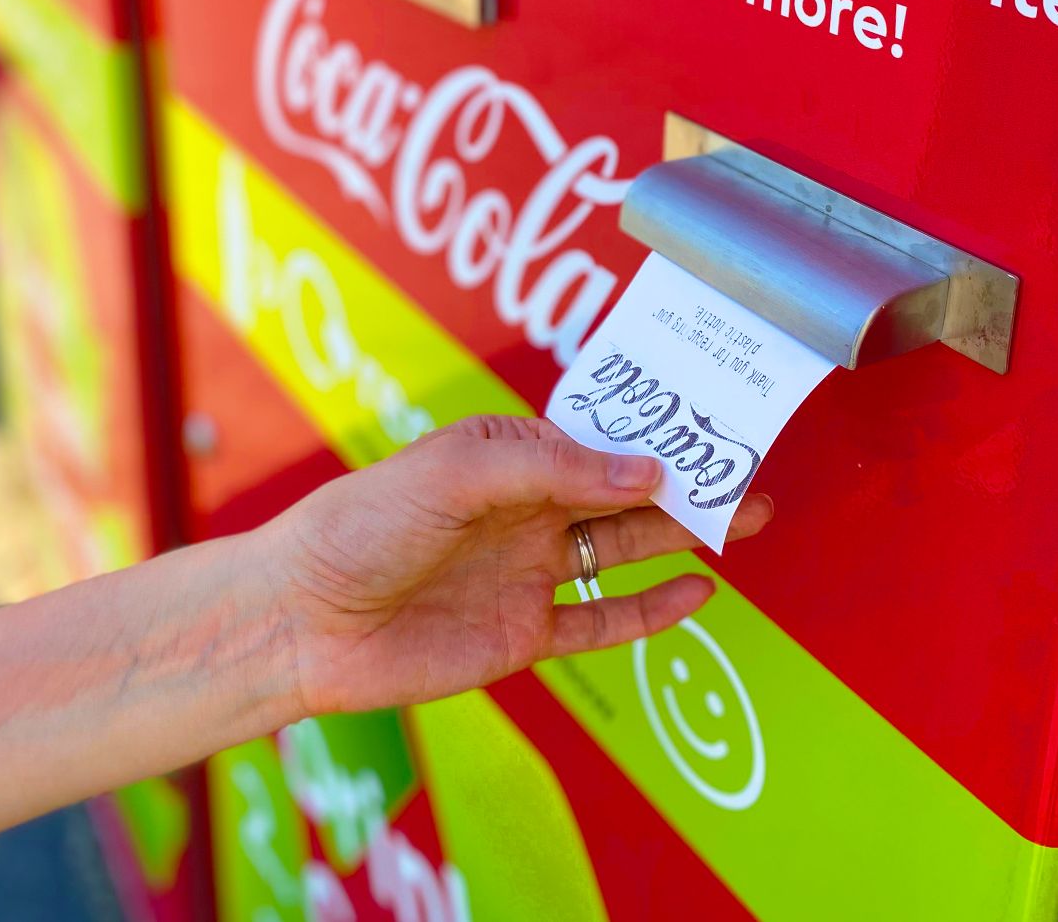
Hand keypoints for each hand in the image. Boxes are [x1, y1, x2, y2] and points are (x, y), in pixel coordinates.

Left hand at [260, 415, 772, 719]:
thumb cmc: (364, 523)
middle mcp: (526, 508)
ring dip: (683, 537)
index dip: (656, 432)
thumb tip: (648, 470)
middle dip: (688, 481)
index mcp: (509, 453)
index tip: (716, 422)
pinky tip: (695, 596)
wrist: (304, 619)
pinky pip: (599, 622)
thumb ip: (554, 469)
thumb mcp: (456, 471)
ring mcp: (528, 571)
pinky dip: (648, 612)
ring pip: (623, 550)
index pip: (598, 438)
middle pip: (623, 493)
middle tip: (753, 473)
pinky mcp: (522, 635)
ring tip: (747, 520)